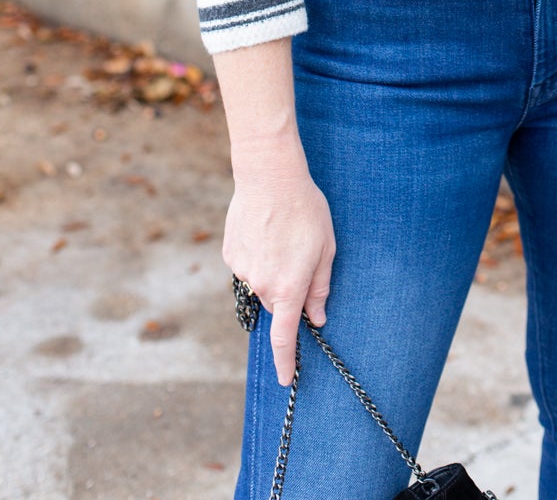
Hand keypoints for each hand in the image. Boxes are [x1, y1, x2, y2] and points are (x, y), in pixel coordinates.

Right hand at [222, 159, 335, 385]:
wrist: (269, 176)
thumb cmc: (305, 210)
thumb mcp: (326, 248)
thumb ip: (320, 287)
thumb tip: (317, 316)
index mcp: (288, 288)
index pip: (285, 338)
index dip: (286, 363)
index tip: (287, 380)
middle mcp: (261, 285)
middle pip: (277, 304)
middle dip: (289, 291)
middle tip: (301, 257)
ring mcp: (242, 270)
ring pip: (261, 284)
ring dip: (273, 270)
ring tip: (282, 235)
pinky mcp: (230, 254)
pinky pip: (247, 265)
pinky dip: (258, 255)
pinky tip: (265, 230)